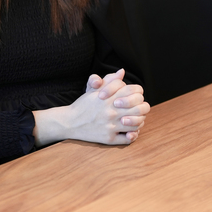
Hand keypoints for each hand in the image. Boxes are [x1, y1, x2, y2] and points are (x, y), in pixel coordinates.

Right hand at [34, 69, 149, 146]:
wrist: (69, 122)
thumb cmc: (83, 105)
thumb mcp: (94, 90)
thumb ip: (110, 81)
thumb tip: (122, 72)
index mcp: (109, 98)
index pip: (135, 92)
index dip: (138, 94)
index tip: (136, 97)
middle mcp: (111, 111)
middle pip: (140, 109)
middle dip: (142, 108)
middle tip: (138, 110)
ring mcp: (110, 126)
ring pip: (137, 125)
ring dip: (139, 122)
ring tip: (136, 120)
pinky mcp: (108, 138)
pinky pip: (128, 139)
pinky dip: (132, 135)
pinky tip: (130, 132)